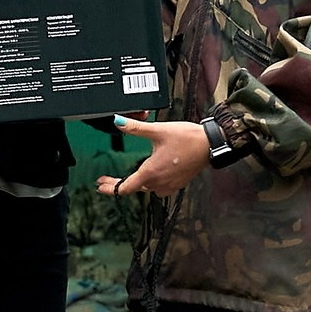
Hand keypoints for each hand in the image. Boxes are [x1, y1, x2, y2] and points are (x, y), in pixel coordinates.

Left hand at [97, 117, 212, 198]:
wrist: (210, 145)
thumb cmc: (187, 138)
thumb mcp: (158, 130)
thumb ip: (135, 128)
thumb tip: (118, 121)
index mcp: (151, 172)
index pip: (125, 188)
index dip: (110, 188)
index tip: (100, 185)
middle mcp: (159, 182)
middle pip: (134, 188)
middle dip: (118, 184)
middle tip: (106, 182)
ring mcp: (169, 185)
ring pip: (147, 189)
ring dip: (136, 184)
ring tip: (128, 179)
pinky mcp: (178, 183)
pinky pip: (159, 189)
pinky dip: (151, 184)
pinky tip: (151, 176)